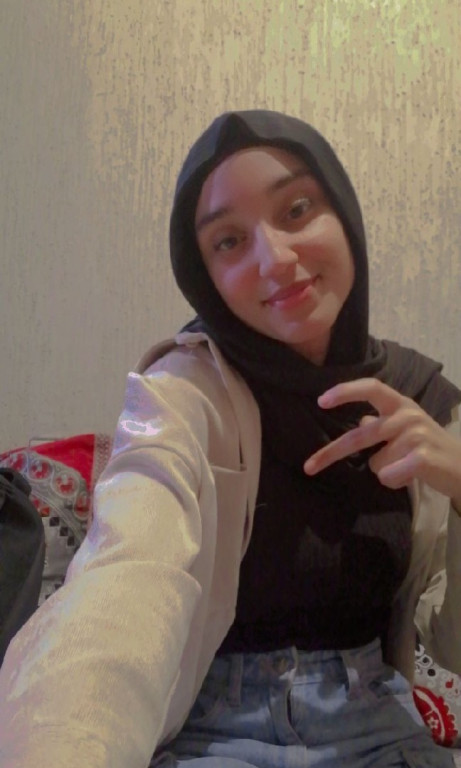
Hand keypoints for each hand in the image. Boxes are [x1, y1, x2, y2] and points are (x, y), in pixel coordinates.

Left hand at [304, 378, 460, 503]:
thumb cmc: (429, 448)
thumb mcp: (406, 429)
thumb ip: (382, 423)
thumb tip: (361, 419)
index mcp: (400, 404)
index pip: (371, 387)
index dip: (345, 391)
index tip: (321, 401)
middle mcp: (407, 414)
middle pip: (360, 435)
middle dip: (331, 453)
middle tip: (308, 467)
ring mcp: (416, 435)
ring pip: (376, 462)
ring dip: (385, 472)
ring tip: (406, 468)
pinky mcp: (422, 458)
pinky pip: (388, 475)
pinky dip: (394, 482)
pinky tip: (410, 477)